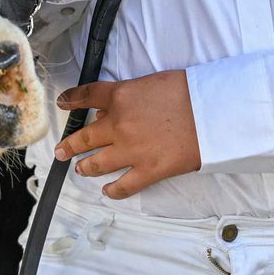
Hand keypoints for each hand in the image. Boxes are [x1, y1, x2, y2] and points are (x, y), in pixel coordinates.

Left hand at [53, 69, 199, 198]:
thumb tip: (114, 109)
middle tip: (61, 151)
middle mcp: (119, 124)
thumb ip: (129, 95)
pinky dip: (113, 191)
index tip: (63, 102)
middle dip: (70, 145)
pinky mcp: (148, 170)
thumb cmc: (189, 91)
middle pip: (85, 136)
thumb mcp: (153, 82)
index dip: (72, 99)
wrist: (212, 112)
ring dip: (86, 167)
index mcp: (121, 97)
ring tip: (81, 169)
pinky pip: (124, 186)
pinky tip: (108, 192)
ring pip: (97, 163)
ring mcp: (131, 150)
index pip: (87, 96)